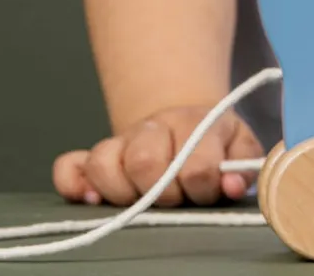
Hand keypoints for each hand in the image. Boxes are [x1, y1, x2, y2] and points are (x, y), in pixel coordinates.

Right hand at [52, 104, 264, 207]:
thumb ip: (245, 165)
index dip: (203, 185)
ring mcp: (121, 142)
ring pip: (103, 161)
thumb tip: (231, 184)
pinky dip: (74, 184)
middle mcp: (153, 129)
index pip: (194, 163)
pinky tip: (90, 198)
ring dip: (122, 190)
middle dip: (162, 192)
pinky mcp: (95, 156)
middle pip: (144, 161)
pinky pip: (68, 167)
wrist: (186, 116)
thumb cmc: (214, 142)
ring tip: (139, 197)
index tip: (208, 190)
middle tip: (174, 197)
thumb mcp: (240, 145)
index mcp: (194, 125)